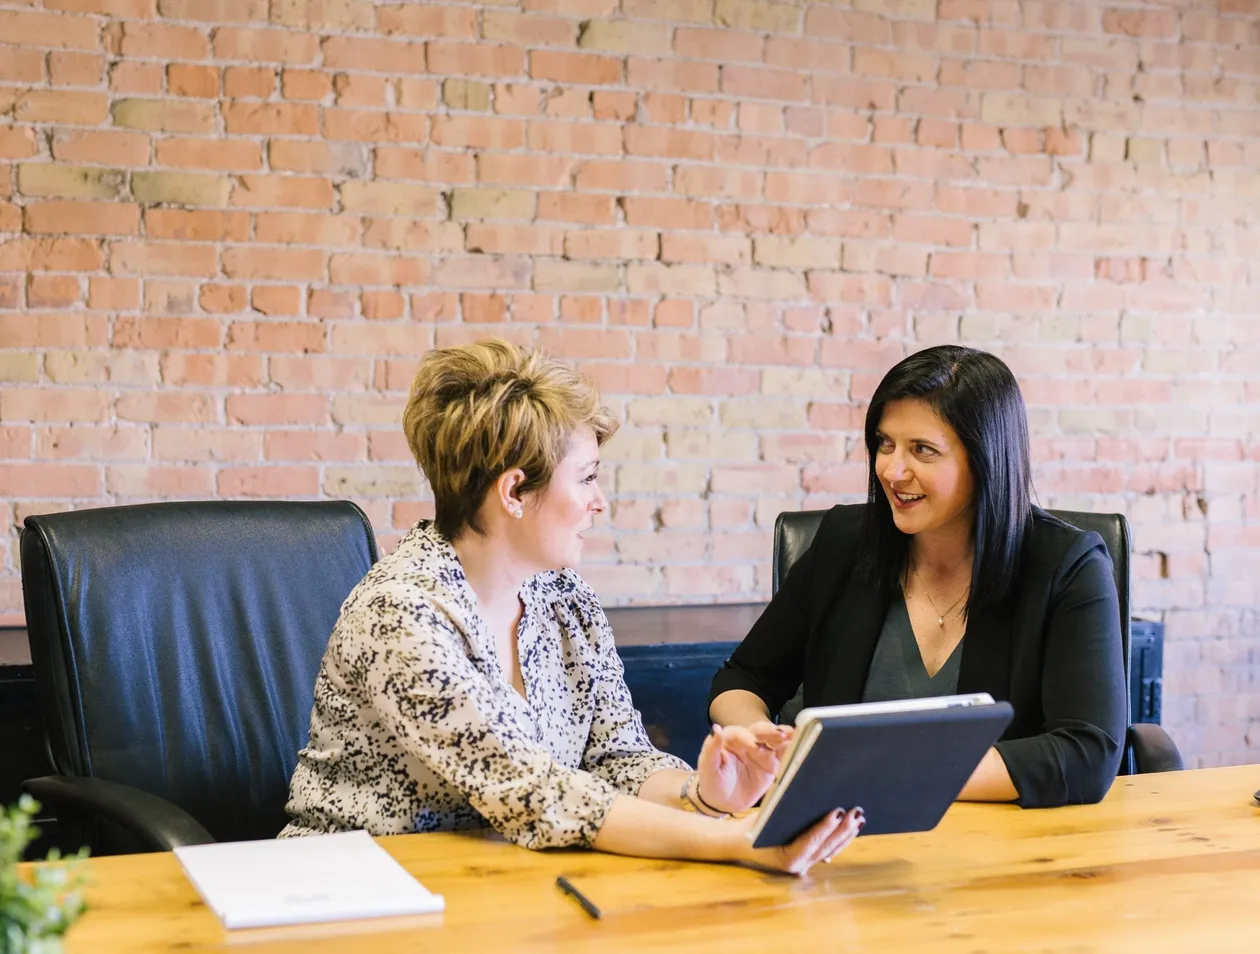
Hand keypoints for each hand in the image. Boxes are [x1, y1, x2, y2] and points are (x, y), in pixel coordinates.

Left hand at [695, 722, 794, 815]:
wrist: (723, 803)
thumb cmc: (712, 782)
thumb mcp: (708, 768)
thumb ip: (711, 749)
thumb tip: (715, 729)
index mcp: (730, 740)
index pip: (739, 733)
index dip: (747, 738)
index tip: (753, 746)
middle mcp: (748, 742)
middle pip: (760, 732)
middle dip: (770, 732)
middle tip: (781, 734)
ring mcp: (762, 752)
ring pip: (774, 740)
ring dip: (785, 737)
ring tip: (796, 735)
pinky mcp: (772, 764)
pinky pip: (783, 754)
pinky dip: (792, 749)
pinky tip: (802, 746)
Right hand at [723, 807, 864, 875]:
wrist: (739, 843)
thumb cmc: (752, 827)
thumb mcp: (765, 817)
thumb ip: (786, 811)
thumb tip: (808, 794)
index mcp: (787, 859)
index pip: (810, 842)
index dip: (826, 827)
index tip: (838, 812)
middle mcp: (799, 866)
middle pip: (826, 847)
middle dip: (843, 829)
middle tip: (856, 812)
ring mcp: (805, 865)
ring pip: (831, 850)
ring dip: (846, 835)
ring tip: (859, 818)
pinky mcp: (809, 860)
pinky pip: (828, 851)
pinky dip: (841, 839)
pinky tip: (852, 828)